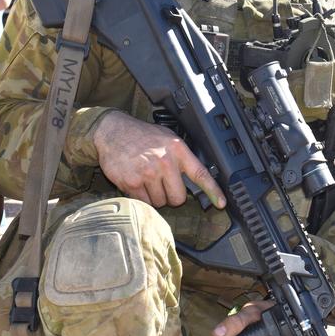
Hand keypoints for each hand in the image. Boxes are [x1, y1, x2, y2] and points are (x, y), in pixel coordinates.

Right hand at [91, 110, 224, 208]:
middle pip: (178, 198)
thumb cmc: (142, 136)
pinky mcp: (131, 183)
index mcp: (177, 150)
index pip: (200, 174)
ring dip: (155, 196)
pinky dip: (141, 198)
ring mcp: (147, 173)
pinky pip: (144, 202)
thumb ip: (181, 156)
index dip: (213, 191)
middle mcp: (164, 162)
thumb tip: (196, 178)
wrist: (113, 132)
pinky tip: (137, 182)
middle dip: (172, 196)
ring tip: (147, 179)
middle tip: (163, 184)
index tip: (221, 203)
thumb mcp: (168, 139)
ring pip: (160, 202)